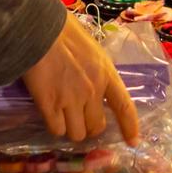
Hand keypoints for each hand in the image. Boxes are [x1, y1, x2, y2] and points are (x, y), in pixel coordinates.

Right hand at [22, 15, 139, 145]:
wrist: (38, 30)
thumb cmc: (64, 31)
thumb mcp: (92, 49)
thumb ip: (97, 71)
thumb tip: (96, 85)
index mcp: (106, 74)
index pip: (124, 107)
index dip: (130, 127)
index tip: (133, 142)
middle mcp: (92, 91)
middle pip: (96, 127)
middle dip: (89, 127)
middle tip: (81, 120)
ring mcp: (71, 100)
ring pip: (77, 134)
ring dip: (72, 129)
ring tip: (64, 118)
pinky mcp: (49, 105)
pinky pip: (57, 130)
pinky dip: (55, 126)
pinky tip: (51, 115)